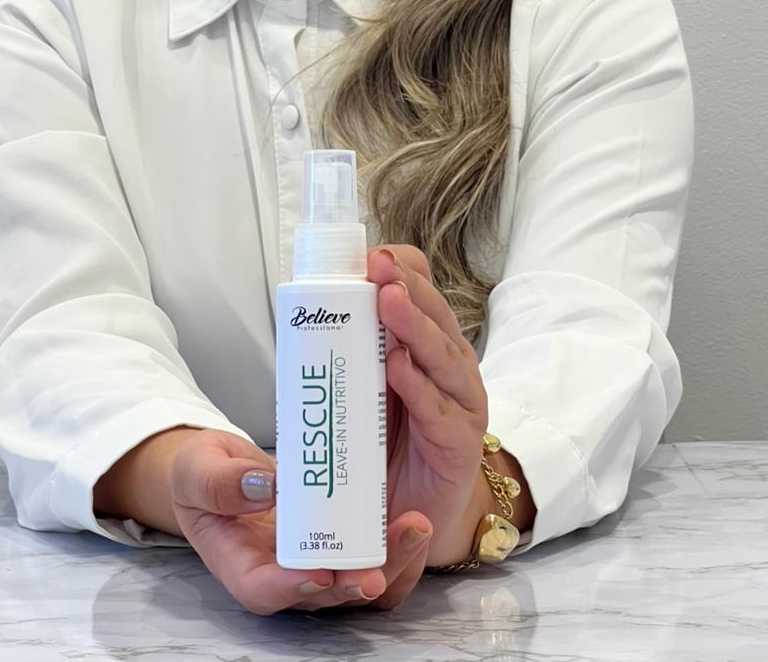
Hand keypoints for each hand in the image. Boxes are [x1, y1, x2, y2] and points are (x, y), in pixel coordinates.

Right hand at [169, 428, 435, 614]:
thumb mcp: (196, 468)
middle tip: (378, 567)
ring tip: (414, 529)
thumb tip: (268, 486)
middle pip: (322, 594)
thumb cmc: (202, 474)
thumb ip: (221, 482)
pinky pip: (368, 551)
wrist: (221, 470)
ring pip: (355, 578)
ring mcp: (313, 559)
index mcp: (240, 564)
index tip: (320, 574)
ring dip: (389, 562)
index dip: (293, 589)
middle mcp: (282, 573)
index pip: (265, 591)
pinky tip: (413, 516)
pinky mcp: (337, 539)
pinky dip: (393, 541)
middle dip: (354, 583)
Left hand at [367, 243, 489, 581]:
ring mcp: (460, 402)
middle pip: (433, 314)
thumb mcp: (366, 383)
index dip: (401, 268)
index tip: (372, 253)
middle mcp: (450, 364)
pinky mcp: (457, 444)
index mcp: (428, 342)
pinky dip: (418, 388)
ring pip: (440, 354)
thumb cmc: (385, 443)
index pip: (422, 290)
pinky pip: (438, 411)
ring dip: (413, 325)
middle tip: (378, 267)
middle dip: (405, 286)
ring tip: (388, 301)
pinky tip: (398, 368)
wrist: (410, 514)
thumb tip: (307, 303)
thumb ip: (350, 345)